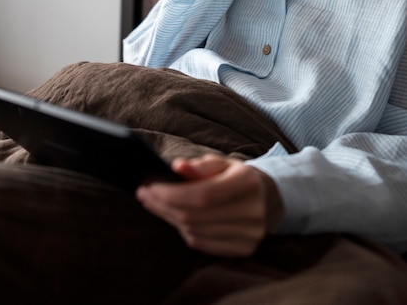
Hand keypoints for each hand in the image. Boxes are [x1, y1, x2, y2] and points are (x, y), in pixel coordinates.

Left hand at [135, 154, 283, 256]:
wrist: (268, 198)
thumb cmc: (238, 176)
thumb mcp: (222, 163)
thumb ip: (200, 165)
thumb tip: (177, 167)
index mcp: (247, 183)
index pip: (203, 195)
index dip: (172, 193)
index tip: (149, 186)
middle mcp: (251, 212)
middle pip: (195, 215)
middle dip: (163, 204)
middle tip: (144, 194)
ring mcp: (249, 235)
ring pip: (194, 231)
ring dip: (169, 217)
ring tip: (154, 203)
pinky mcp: (243, 249)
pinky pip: (202, 244)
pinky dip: (183, 230)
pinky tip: (174, 217)